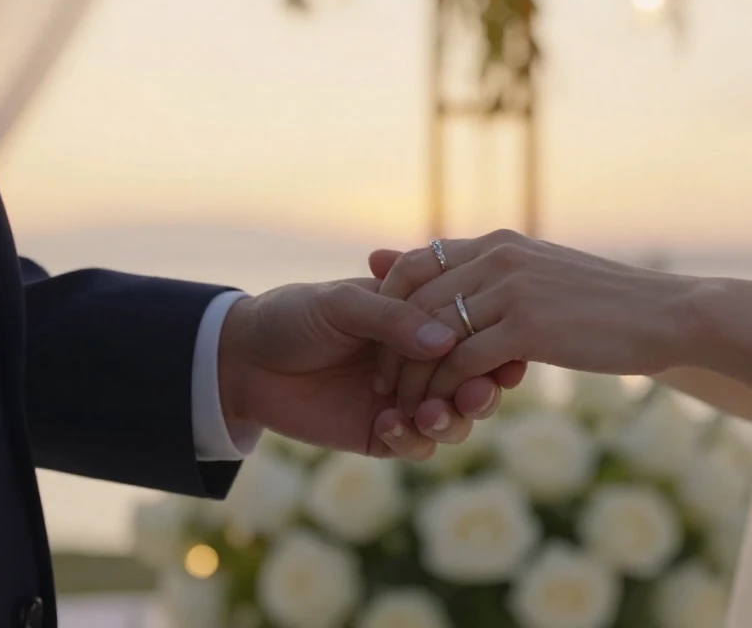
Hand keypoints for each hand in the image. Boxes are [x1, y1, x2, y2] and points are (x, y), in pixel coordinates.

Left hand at [217, 278, 514, 459]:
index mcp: (420, 320)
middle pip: (474, 381)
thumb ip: (391, 319)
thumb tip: (448, 339)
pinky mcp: (382, 434)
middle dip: (483, 390)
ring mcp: (404, 400)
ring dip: (451, 419)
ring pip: (453, 419)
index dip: (495, 347)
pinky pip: (415, 446)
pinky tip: (390, 424)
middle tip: (479, 393)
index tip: (507, 358)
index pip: (473, 334)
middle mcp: (420, 361)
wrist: (244, 359)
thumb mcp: (341, 304)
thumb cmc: (294, 315)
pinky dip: (412, 439)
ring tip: (431, 414)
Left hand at [374, 230, 698, 412]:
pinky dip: (444, 390)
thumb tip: (471, 293)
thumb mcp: (545, 281)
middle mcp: (498, 257)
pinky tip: (442, 412)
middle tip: (382, 386)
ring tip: (402, 407)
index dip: (388, 305)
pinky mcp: (528, 327)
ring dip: (410, 376)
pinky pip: (463, 361)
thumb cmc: (607, 306)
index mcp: (499, 244)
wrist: (668, 316)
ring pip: (431, 334)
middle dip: (389, 347)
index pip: (415, 263)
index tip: (383, 345)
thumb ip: (497, 280)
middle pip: (413, 299)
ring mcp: (512, 289)